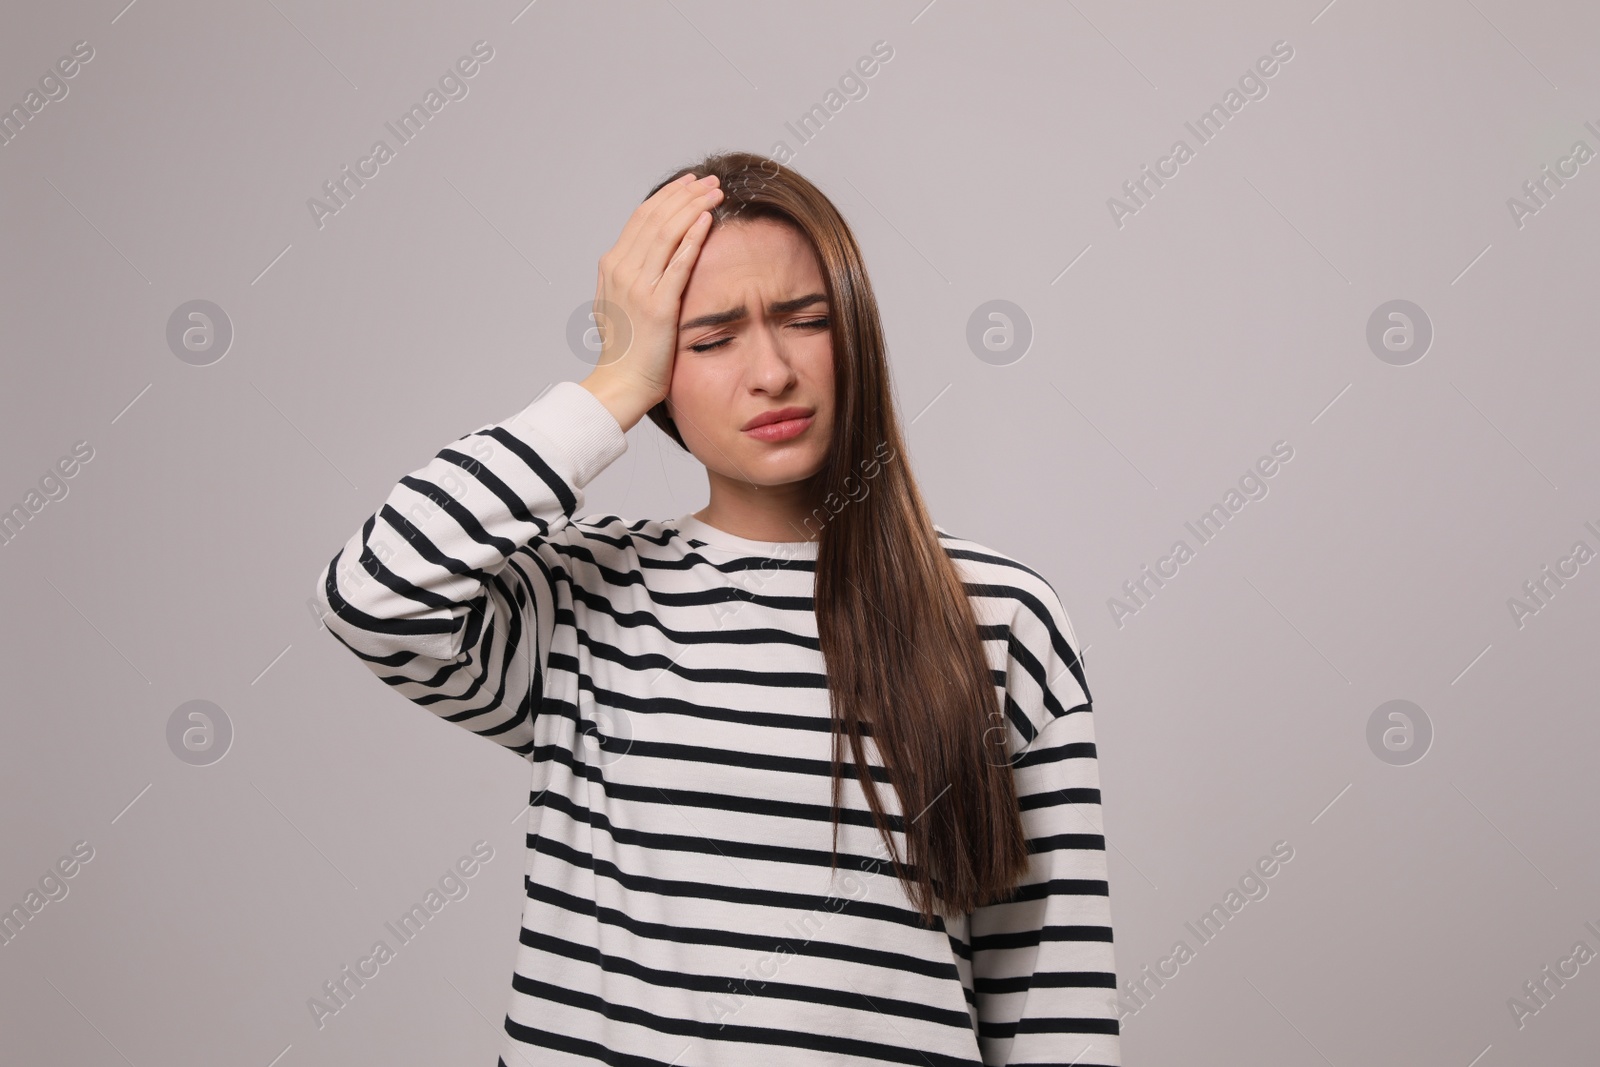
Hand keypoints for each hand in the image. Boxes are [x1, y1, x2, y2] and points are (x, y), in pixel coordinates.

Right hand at [581, 172, 722, 431]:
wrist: (620, 384)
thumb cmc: (627, 351)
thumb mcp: (620, 304)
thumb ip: (633, 278)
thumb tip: (650, 258)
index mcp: (613, 266)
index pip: (642, 217)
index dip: (668, 196)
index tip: (690, 184)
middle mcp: (621, 269)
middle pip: (655, 216)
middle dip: (685, 194)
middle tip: (710, 181)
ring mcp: (638, 286)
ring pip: (666, 232)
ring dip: (693, 206)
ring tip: (716, 192)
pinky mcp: (658, 305)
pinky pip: (678, 262)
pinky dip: (693, 237)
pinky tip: (708, 220)